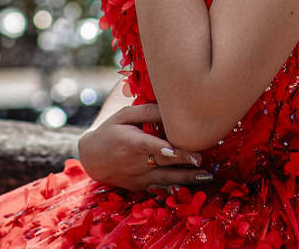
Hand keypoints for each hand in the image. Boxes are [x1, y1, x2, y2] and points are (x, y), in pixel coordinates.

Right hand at [76, 103, 211, 190]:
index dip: (161, 148)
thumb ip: (147, 112)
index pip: (149, 146)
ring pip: (165, 179)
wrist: (92, 158)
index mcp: (130, 142)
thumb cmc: (111, 131)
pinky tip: (192, 190)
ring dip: (187, 178)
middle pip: (163, 163)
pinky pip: (161, 189)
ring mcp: (138, 177)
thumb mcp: (124, 115)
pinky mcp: (141, 186)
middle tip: (203, 160)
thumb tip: (171, 110)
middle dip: (184, 162)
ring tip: (206, 176)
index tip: (174, 151)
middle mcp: (135, 162)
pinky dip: (176, 189)